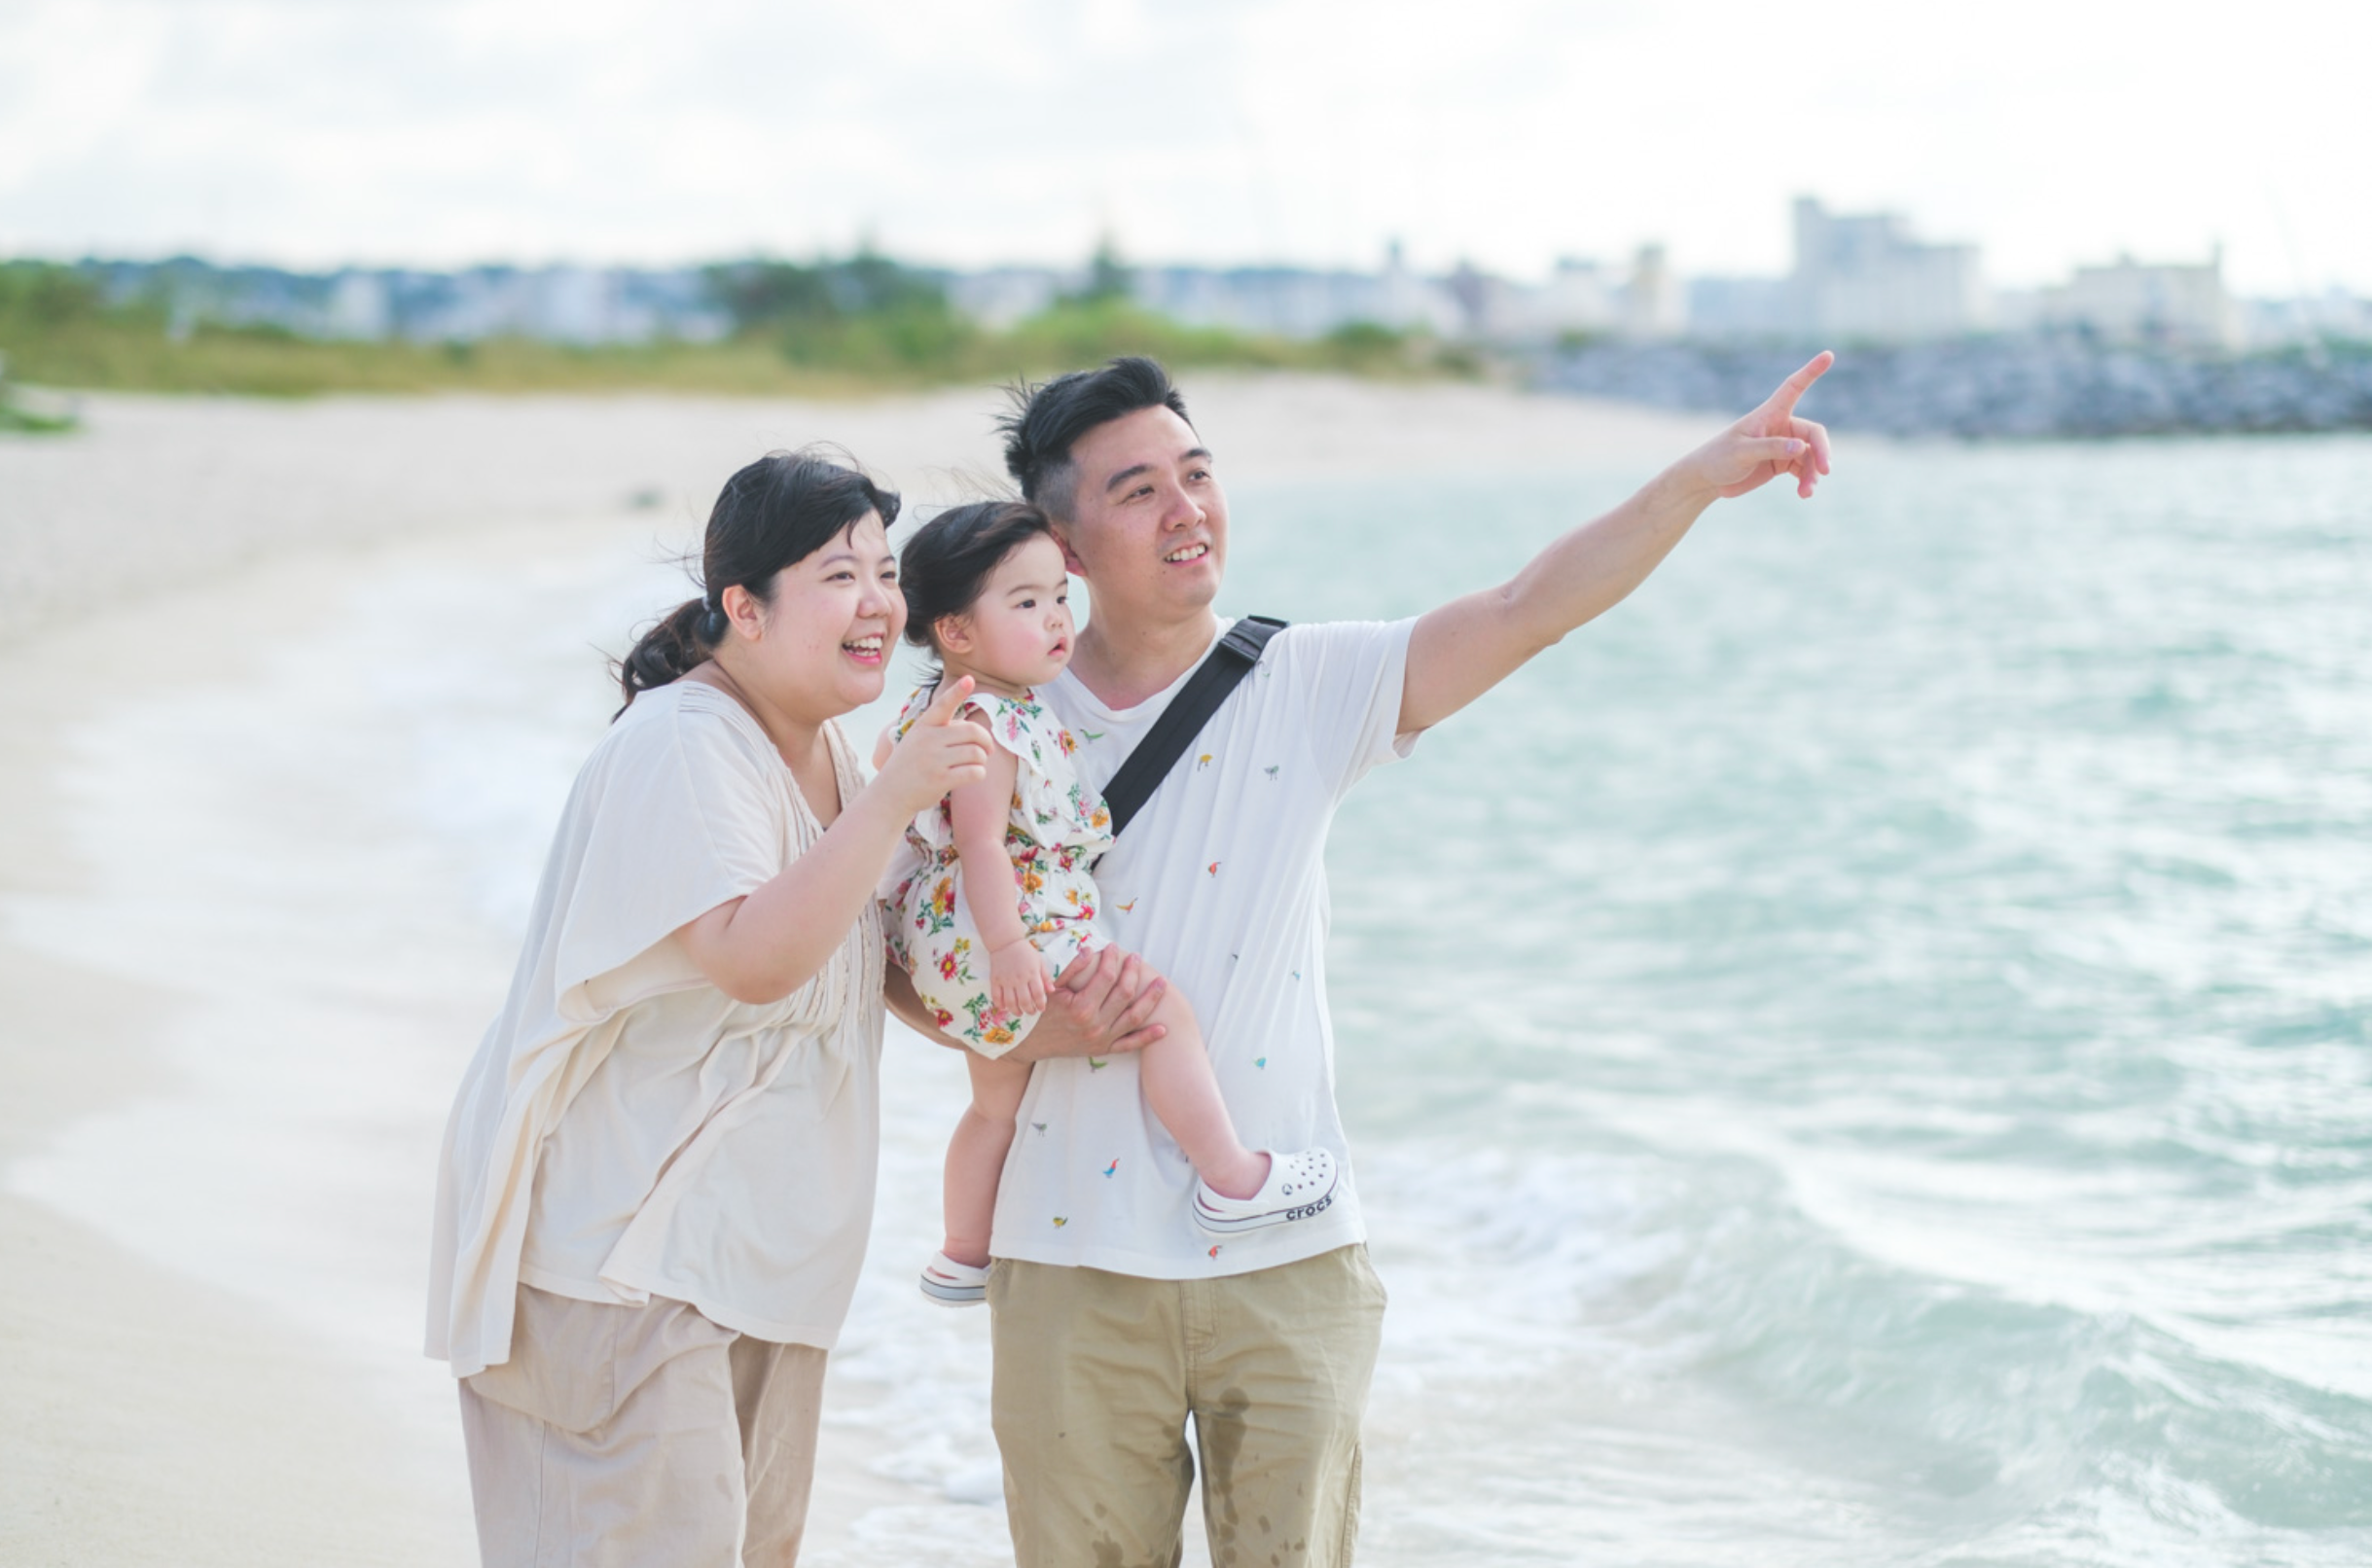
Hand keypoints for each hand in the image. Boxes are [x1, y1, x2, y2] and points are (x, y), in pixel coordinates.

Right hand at [868, 676, 992, 815]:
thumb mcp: (918, 740)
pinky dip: (980, 773)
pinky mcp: (941, 779)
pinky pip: (975, 771)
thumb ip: (942, 731)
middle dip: (986, 740)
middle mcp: (928, 739)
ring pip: (976, 753)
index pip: (943, 704)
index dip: (957, 691)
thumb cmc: (910, 765)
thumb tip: (975, 730)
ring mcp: (934, 759)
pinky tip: (972, 775)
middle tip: (987, 750)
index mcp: (923, 725)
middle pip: (972, 731)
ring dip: (982, 760)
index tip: (969, 679)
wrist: (890, 794)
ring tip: (975, 765)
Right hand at [988, 937, 1050, 1018]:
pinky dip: (999, 1004)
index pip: (1038, 994)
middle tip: (1032, 1012)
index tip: (1041, 1008)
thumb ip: (1046, 976)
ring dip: (1015, 1011)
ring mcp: (1006, 980)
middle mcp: (1019, 979)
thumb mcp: (1039, 961)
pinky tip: (1004, 1008)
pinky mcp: (995, 980)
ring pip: (1010, 1002)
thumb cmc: (1025, 952)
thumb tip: (1051, 991)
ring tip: (1019, 1013)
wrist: (1006, 942)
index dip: (1041, 1004)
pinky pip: (996, 996)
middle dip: (1030, 1010)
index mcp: (1032, 974)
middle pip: (1025, 1001)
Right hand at [1004, 945, 1167, 1061]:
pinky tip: (1163, 1028)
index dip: (1112, 959)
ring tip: (1161, 983)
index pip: (1105, 977)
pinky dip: (1147, 1037)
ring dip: (1150, 999)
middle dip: (1133, 972)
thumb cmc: (1038, 1013)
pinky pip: (1130, 1045)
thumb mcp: (1050, 989)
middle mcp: (1094, 1024)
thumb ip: (1071, 969)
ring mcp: (1101, 1039)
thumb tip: (1089, 949)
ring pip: (1134, 1017)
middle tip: (1137, 958)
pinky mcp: (1103, 1050)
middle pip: (1124, 994)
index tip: (1114, 947)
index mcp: (1081, 1007)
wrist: (1029, 1044)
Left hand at [1679, 351, 1835, 501]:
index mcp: (1769, 414)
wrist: (1707, 479)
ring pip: (1811, 455)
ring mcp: (1784, 445)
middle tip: (1825, 470)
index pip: (1794, 387)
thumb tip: (1802, 448)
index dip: (1811, 372)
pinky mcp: (1783, 462)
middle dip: (1822, 451)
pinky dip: (1807, 481)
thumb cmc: (1719, 458)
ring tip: (1807, 492)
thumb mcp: (1742, 453)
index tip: (1828, 354)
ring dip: (1813, 473)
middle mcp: (1781, 426)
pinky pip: (1804, 470)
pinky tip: (1804, 494)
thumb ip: (1770, 448)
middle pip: (1813, 434)